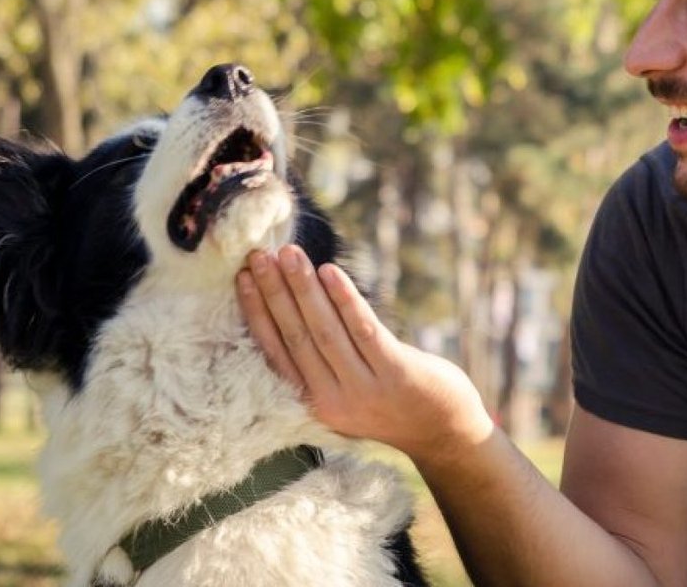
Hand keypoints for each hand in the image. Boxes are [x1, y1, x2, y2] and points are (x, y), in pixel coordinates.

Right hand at [235, 245, 494, 463]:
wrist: (445, 432)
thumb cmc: (390, 401)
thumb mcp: (345, 391)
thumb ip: (319, 361)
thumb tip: (293, 303)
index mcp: (313, 403)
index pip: (275, 351)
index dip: (257, 312)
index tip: (242, 278)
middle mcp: (333, 400)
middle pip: (296, 336)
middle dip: (275, 293)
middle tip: (258, 255)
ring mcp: (365, 389)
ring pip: (325, 330)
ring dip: (304, 288)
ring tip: (289, 253)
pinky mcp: (397, 374)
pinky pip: (365, 330)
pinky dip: (346, 300)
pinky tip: (331, 272)